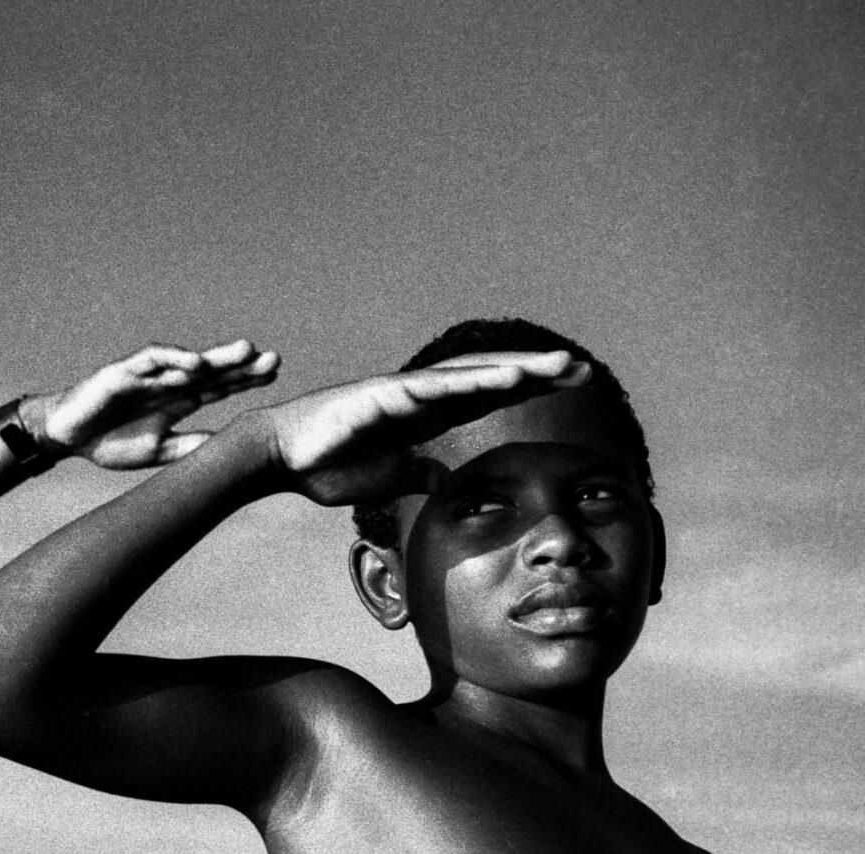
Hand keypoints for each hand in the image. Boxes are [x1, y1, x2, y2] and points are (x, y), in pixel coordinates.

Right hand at [27, 340, 279, 469]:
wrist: (65, 437)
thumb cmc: (108, 442)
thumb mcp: (157, 451)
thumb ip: (190, 447)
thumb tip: (229, 451)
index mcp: (177, 400)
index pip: (218, 386)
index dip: (245, 380)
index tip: (274, 376)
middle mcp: (167, 382)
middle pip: (212, 369)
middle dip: (242, 365)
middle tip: (275, 360)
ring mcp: (147, 375)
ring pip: (187, 360)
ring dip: (217, 356)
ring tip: (246, 352)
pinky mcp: (123, 371)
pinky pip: (152, 360)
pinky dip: (174, 359)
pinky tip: (197, 362)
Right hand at [252, 351, 591, 505]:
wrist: (280, 458)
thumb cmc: (325, 465)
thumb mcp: (386, 478)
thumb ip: (415, 473)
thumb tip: (439, 478)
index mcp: (424, 415)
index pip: (487, 397)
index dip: (529, 389)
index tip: (570, 384)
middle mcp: (420, 395)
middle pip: (490, 378)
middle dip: (538, 373)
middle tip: (584, 369)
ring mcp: (404, 391)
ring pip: (472, 374)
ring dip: (520, 368)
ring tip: (562, 365)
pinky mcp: (384, 395)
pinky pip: (439, 386)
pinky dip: (477, 380)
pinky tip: (511, 378)